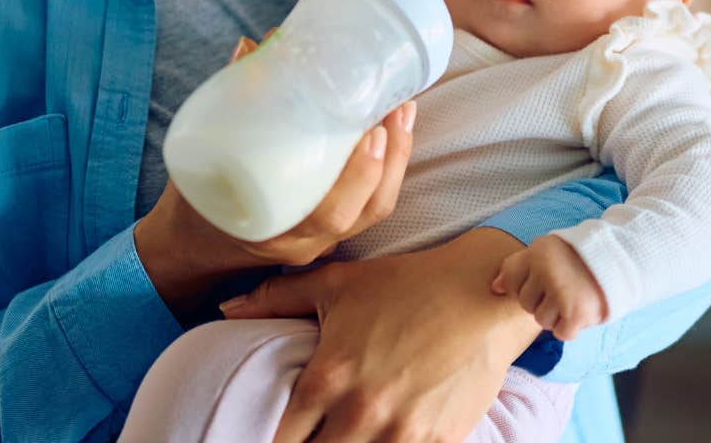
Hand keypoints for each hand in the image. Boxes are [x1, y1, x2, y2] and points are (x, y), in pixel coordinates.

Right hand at [134, 32, 417, 311]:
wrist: (189, 247)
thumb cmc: (194, 205)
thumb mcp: (200, 161)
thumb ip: (227, 105)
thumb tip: (250, 47)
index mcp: (271, 232)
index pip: (328, 215)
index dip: (357, 176)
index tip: (371, 131)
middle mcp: (305, 243)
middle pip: (366, 210)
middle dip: (390, 158)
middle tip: (396, 108)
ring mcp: (321, 241)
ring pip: (375, 208)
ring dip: (396, 159)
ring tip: (404, 111)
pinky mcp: (329, 230)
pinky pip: (369, 205)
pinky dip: (386, 167)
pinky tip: (393, 130)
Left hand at [220, 227, 544, 442]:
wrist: (484, 291)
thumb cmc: (408, 284)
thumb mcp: (338, 284)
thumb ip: (277, 297)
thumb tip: (226, 309)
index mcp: (327, 377)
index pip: (280, 439)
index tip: (288, 437)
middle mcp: (360, 412)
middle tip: (317, 438)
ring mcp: (401, 432)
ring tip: (350, 439)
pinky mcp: (440, 441)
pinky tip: (387, 441)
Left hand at [492, 233, 608, 339]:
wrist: (622, 260)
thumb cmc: (578, 258)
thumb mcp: (546, 251)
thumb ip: (518, 266)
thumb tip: (495, 288)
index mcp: (538, 253)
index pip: (511, 280)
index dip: (526, 283)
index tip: (544, 278)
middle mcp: (547, 271)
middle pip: (526, 303)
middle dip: (542, 300)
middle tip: (563, 288)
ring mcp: (561, 293)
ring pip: (542, 320)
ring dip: (556, 315)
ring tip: (572, 298)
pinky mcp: (576, 313)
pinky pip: (561, 333)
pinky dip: (570, 327)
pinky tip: (579, 311)